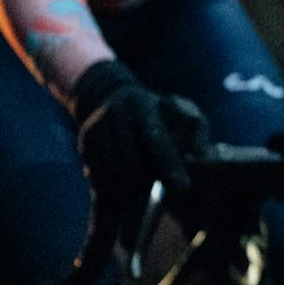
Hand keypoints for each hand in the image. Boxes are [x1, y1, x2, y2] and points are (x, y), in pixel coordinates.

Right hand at [70, 61, 209, 220]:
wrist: (112, 97)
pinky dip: (116, 187)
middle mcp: (114, 115)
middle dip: (149, 179)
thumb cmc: (158, 111)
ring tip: (145, 185)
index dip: (169, 163)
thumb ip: (197, 131)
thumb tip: (199, 156)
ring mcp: (95, 129)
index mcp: (140, 104)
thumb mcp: (182, 112)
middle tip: (162, 185)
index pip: (155, 137)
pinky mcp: (84, 145)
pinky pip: (100, 177)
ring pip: (115, 173)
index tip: (184, 186)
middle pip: (132, 161)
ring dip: (132, 187)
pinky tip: (127, 183)